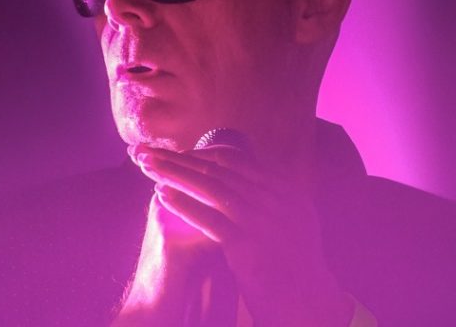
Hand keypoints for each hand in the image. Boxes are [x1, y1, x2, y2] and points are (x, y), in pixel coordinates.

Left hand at [132, 143, 353, 326]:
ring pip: (209, 187)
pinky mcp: (248, 244)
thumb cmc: (295, 264)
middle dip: (177, 158)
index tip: (173, 153)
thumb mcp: (292, 218)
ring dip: (173, 173)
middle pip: (215, 169)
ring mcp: (261, 219)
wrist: (308, 304)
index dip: (197, 153)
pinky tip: (161, 195)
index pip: (232, 160)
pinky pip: (208, 218)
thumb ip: (269, 193)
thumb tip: (241, 173)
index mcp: (283, 187)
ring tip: (146, 165)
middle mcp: (274, 197)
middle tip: (146, 151)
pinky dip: (183, 204)